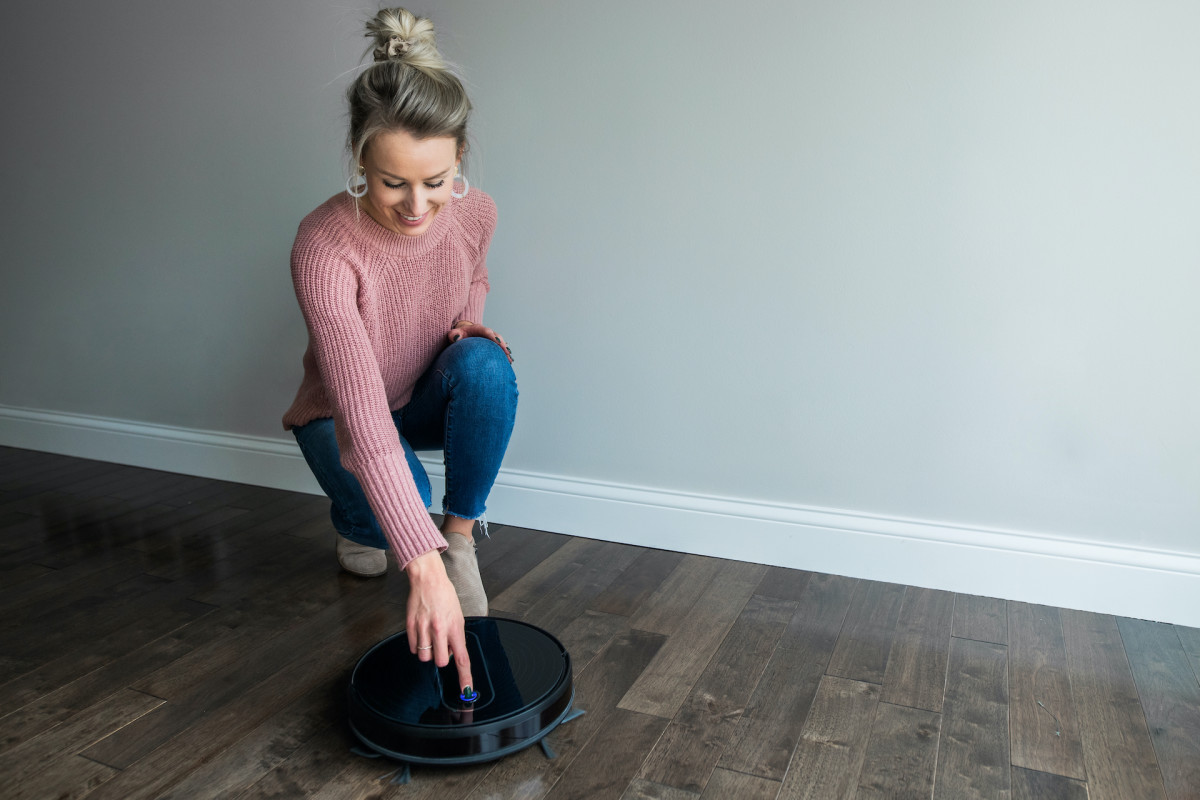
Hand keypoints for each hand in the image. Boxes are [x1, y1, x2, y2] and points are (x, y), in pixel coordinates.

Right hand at [404, 550, 473, 694]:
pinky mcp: (410, 626)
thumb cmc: (445, 597)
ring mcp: (424, 628)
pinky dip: (418, 646)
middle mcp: (440, 630)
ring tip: (430, 637)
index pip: (462, 659)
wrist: (428, 579)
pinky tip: (421, 633)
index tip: (467, 692)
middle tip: (441, 645)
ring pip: (425, 658)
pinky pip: (414, 649)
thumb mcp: (458, 616)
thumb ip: (456, 637)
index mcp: (455, 628)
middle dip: (441, 658)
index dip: (465, 678)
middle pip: (441, 662)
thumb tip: (452, 653)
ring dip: (428, 652)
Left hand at [448, 321, 512, 362]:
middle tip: (507, 352)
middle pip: (497, 336)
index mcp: (478, 329)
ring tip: (510, 360)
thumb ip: (453, 334)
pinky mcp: (491, 345)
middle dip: (502, 344)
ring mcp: (490, 339)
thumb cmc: (457, 335)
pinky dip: (503, 355)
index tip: (498, 342)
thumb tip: (455, 337)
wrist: (461, 334)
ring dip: (505, 351)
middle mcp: (486, 333)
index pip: (487, 331)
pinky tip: (507, 363)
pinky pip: (498, 349)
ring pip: (500, 343)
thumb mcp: (454, 333)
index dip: (493, 336)